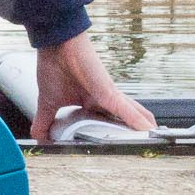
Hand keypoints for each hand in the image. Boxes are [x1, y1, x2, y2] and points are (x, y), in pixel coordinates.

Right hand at [31, 31, 153, 143]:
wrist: (56, 46)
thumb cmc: (53, 66)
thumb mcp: (47, 103)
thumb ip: (44, 121)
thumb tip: (39, 138)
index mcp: (89, 103)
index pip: (106, 122)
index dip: (114, 134)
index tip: (120, 149)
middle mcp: (103, 100)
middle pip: (124, 121)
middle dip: (135, 135)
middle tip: (144, 149)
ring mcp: (109, 96)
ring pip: (132, 117)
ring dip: (143, 130)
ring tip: (156, 143)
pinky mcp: (110, 93)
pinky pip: (127, 110)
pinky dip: (138, 121)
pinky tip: (150, 131)